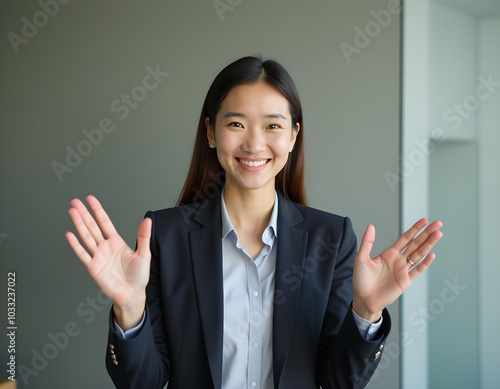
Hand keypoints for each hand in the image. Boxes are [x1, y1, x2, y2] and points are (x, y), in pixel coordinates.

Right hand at [65, 195, 151, 328]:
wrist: (132, 294)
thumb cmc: (138, 276)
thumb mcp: (144, 254)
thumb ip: (143, 237)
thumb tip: (148, 220)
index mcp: (116, 242)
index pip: (105, 222)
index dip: (98, 210)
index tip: (90, 199)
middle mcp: (105, 247)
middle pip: (92, 226)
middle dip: (84, 214)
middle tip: (75, 201)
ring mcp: (98, 256)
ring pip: (86, 237)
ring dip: (79, 224)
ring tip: (72, 212)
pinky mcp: (93, 267)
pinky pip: (83, 254)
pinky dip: (76, 245)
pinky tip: (69, 235)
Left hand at [352, 219, 442, 321]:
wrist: (364, 299)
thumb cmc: (361, 280)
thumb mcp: (361, 258)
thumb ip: (367, 242)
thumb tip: (371, 226)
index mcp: (389, 253)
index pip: (405, 238)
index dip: (415, 229)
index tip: (425, 221)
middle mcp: (398, 260)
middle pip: (416, 244)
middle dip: (427, 234)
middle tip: (438, 224)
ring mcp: (403, 270)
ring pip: (419, 255)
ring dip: (428, 245)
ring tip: (438, 234)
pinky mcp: (405, 281)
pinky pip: (417, 270)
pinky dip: (425, 263)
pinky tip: (432, 255)